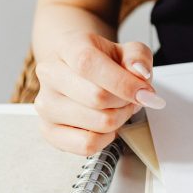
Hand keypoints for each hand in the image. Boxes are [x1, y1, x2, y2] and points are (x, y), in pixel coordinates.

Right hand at [33, 32, 162, 155]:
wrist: (74, 68)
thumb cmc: (101, 61)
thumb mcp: (125, 50)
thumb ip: (137, 57)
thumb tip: (140, 73)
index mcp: (67, 47)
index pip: (88, 63)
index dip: (121, 82)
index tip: (145, 92)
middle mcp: (50, 75)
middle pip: (96, 97)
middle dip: (126, 102)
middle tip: (133, 98)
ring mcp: (46, 105)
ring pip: (97, 124)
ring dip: (119, 119)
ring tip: (118, 109)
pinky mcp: (48, 130)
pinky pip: (86, 145)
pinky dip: (106, 139)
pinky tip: (106, 126)